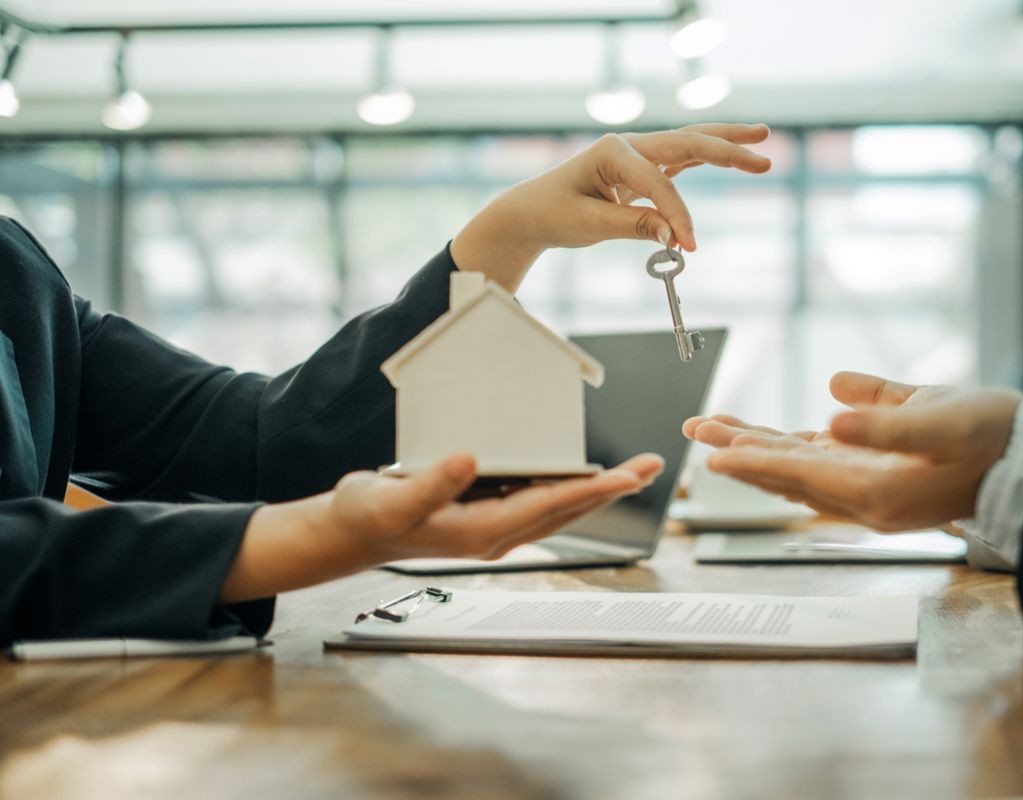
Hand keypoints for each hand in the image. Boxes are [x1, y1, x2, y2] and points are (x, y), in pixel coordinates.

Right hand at [221, 452, 663, 601]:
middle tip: (651, 466)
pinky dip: (567, 485)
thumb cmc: (369, 516)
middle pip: (567, 508)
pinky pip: (539, 499)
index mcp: (481, 531)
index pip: (549, 505)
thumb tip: (470, 459)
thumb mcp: (392, 498)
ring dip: (597, 488)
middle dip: (612, 489)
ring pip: (558, 506)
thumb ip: (430, 482)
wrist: (351, 531)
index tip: (627, 476)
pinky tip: (578, 472)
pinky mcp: (487, 513)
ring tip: (631, 470)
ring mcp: (494, 525)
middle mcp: (496, 533)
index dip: (591, 489)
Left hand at [450, 123, 771, 290]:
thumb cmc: (554, 213)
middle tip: (764, 160)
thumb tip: (673, 234)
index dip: (677, 214)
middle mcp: (629, 145)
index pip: (658, 183)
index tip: (689, 245)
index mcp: (612, 151)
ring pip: (690, 143)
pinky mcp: (642, 168)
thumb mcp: (588, 225)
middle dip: (727, 151)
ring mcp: (637, 153)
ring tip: (763, 138)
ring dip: (726, 142)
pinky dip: (708, 157)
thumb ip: (632, 226)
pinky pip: (682, 160)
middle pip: (687, 142)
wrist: (532, 211)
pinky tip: (734, 153)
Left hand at [682, 371, 1022, 531]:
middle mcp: (863, 498)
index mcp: (876, 492)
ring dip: (754, 446)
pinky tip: (763, 438)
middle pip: (785, 472)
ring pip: (796, 467)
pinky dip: (786, 448)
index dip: (751, 460)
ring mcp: (868, 488)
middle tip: (694, 427)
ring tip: (714, 427)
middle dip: (737, 449)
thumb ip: (886, 419)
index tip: (711, 452)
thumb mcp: (942, 420)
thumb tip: (829, 412)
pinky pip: (818, 462)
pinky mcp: (876, 474)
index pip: (797, 474)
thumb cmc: (995, 436)